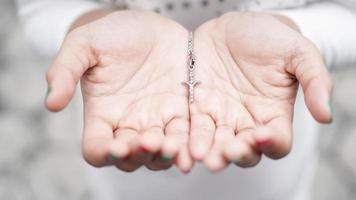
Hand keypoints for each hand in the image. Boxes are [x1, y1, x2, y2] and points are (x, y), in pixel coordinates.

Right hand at [45, 11, 193, 172]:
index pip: (97, 148)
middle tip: (150, 142)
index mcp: (102, 114)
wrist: (150, 26)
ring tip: (173, 145)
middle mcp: (128, 123)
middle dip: (140, 155)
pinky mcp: (180, 113)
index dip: (105, 154)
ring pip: (158, 154)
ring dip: (166, 156)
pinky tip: (194, 146)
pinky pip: (185, 137)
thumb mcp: (85, 44)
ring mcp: (155, 121)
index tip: (117, 146)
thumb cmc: (114, 34)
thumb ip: (65, 70)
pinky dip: (189, 146)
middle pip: (131, 158)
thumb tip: (52, 103)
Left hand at [191, 12, 332, 170]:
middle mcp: (247, 122)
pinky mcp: (198, 109)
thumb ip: (314, 80)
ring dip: (209, 152)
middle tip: (227, 152)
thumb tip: (326, 114)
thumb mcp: (297, 51)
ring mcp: (221, 117)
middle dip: (236, 154)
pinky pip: (192, 128)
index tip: (260, 134)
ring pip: (216, 144)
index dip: (270, 143)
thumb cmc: (268, 36)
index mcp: (274, 114)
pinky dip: (187, 138)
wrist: (231, 26)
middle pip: (244, 151)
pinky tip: (182, 142)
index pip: (277, 141)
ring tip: (201, 153)